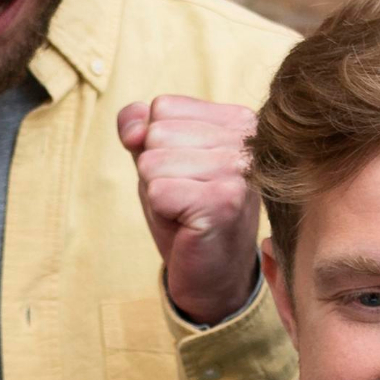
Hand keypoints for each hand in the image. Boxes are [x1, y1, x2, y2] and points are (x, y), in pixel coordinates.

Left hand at [118, 95, 262, 325]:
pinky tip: (188, 224)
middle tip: (185, 197)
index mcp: (238, 119)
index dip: (156, 144)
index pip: (162, 107)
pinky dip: (161, 212)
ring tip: (186, 210)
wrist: (214, 273)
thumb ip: (141, 128)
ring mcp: (239, 169)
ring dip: (158, 193)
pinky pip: (157, 191)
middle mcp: (247, 139)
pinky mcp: (224, 201)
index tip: (186, 173)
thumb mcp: (160, 159)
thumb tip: (133, 129)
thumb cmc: (187, 212)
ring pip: (152, 161)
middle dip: (156, 170)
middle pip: (156, 133)